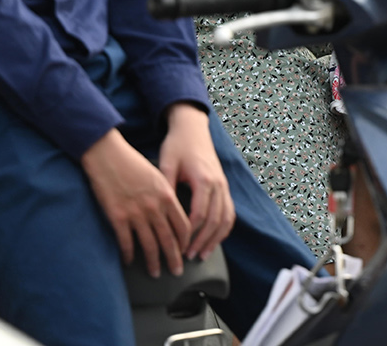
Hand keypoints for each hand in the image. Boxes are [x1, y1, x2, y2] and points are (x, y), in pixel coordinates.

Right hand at [80, 128, 190, 277]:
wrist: (108, 156)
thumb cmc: (132, 163)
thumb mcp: (157, 176)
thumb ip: (166, 195)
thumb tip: (173, 214)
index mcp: (166, 195)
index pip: (183, 225)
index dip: (185, 242)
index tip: (186, 250)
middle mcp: (154, 207)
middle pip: (168, 239)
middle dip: (174, 258)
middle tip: (177, 271)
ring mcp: (135, 214)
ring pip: (149, 245)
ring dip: (153, 262)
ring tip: (155, 273)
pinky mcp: (117, 217)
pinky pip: (126, 243)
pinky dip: (128, 255)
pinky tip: (129, 262)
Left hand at [158, 103, 235, 261]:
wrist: (193, 129)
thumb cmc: (177, 146)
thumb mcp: (167, 163)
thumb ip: (164, 187)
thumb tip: (157, 213)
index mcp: (204, 179)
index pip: (199, 214)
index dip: (189, 233)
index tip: (178, 247)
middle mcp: (218, 184)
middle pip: (214, 221)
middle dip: (201, 241)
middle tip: (188, 257)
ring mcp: (224, 186)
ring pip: (225, 219)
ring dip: (215, 239)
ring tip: (202, 255)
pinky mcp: (225, 187)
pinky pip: (229, 213)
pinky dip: (224, 229)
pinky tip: (214, 241)